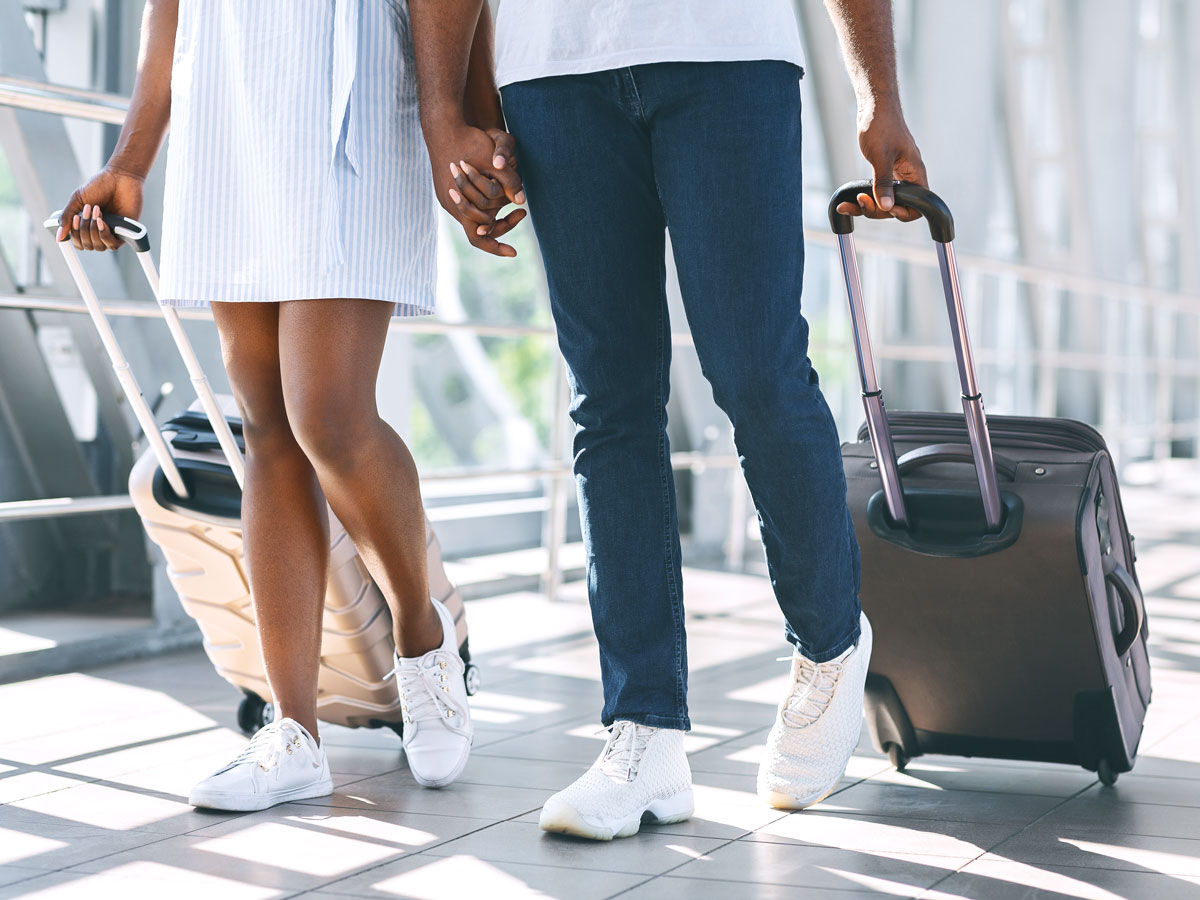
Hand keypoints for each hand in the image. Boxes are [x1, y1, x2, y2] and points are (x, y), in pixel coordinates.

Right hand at [57, 167, 144, 250]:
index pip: (78, 243)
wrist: (119, 178)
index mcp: (87, 226)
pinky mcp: (124, 233)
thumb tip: (58, 237)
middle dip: (83, 228)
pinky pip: (112, 245)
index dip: (74, 235)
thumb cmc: (99, 186)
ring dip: (93, 230)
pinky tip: (102, 221)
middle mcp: (99, 232)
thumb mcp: (77, 200)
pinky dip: (104, 234)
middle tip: (89, 208)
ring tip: (97, 211)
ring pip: (99, 246)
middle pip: (87, 245)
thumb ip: (66, 218)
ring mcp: (112, 233)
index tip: (75, 217)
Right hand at [426, 122, 525, 256]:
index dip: (496, 248)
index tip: (515, 252)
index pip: (478, 239)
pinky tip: (497, 192)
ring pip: (473, 215)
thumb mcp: (495, 163)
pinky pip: (467, 203)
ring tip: (514, 202)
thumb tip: (522, 202)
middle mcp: (450, 206)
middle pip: (478, 229)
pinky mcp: (445, 188)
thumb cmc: (471, 141)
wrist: (444, 125)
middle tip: (522, 213)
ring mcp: (446, 197)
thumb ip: (510, 182)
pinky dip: (483, 203)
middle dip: (502, 225)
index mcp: (461, 206)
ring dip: (493, 212)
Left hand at [836, 100, 927, 222]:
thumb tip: (887, 207)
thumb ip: (885, 182)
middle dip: (876, 210)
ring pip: (883, 202)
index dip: (903, 212)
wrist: (873, 106)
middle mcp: (907, 176)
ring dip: (865, 207)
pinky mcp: (883, 172)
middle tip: (861, 200)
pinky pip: (875, 192)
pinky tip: (847, 201)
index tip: (886, 208)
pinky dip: (862, 199)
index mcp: (914, 172)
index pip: (918, 206)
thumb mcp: (881, 156)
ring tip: (846, 205)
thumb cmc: (881, 124)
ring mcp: (895, 175)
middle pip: (896, 207)